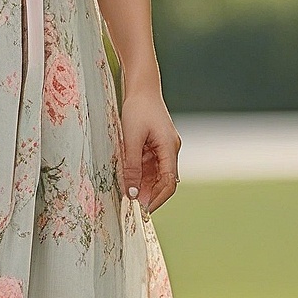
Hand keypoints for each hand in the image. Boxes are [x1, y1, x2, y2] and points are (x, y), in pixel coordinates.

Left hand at [119, 88, 179, 213]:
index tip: (142, 211)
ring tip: (126, 192)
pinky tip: (127, 177)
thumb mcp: (131, 139)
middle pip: (163, 181)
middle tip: (131, 205)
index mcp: (170, 148)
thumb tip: (131, 193)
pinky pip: (150, 165)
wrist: (141, 87)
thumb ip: (132, 167)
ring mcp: (165, 148)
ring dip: (142, 184)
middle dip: (149, 194)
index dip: (157, 199)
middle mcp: (171, 150)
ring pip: (156, 174)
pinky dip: (140, 173)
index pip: (169, 183)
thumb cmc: (137, 109)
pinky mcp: (157, 145)